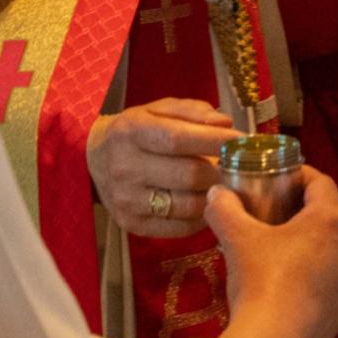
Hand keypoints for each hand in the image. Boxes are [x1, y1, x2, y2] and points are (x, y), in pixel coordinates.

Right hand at [85, 98, 241, 237]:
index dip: (215, 141)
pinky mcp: (131, 224)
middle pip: (188, 175)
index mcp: (132, 132)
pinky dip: (200, 217)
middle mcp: (125, 167)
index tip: (243, 142)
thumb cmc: (136, 131)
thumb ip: (194, 112)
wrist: (94, 160)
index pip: (178, 139)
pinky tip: (205, 202)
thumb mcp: (159, 109)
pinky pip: (178, 227)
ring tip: (223, 185)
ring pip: (187, 205)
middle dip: (221, 171)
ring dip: (214, 196)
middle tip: (238, 167)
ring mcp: (126, 200)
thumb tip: (225, 124)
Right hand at [210, 167, 337, 337]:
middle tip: (277, 213)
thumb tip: (216, 192)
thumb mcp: (237, 238)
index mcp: (331, 220)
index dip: (302, 175)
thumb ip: (225, 208)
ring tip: (284, 249)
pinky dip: (319, 272)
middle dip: (306, 211)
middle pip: (331, 216)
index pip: (323, 183)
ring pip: (336, 248)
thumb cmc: (261, 280)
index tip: (281, 177)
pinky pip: (336, 277)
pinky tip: (294, 281)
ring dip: (314, 243)